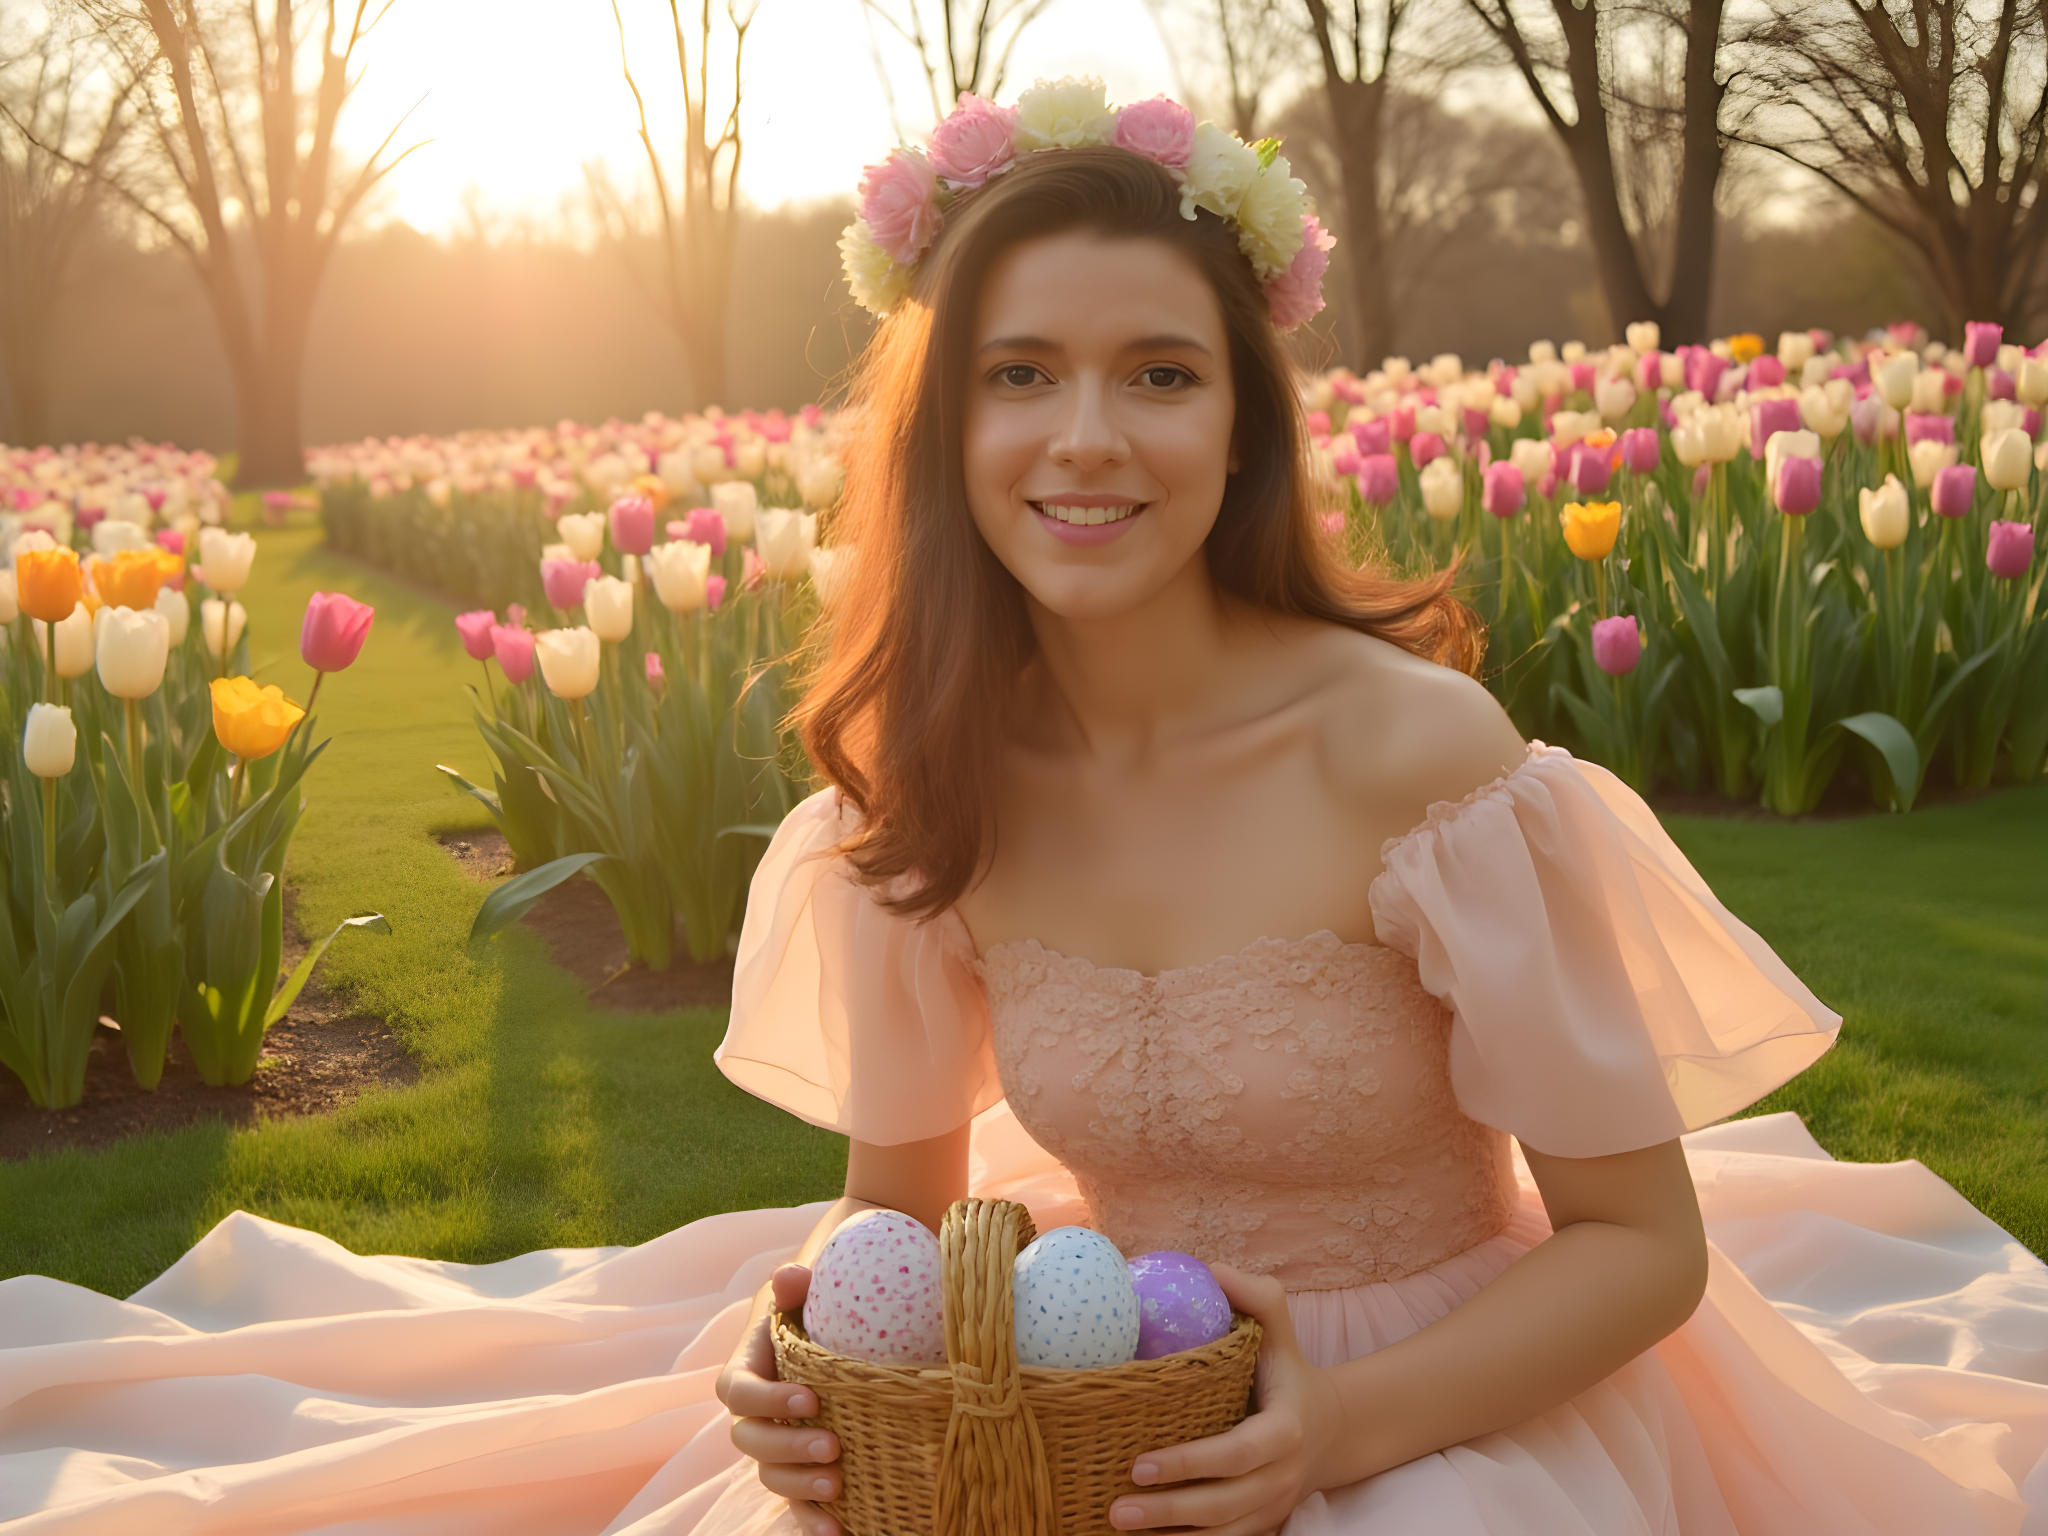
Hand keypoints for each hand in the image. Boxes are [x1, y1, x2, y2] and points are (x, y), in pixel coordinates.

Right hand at [715, 1263, 843, 1535]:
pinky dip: (812, 1522)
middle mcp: (753, 1415)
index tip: (810, 1398)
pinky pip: (796, 1504)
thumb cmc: (811, 1309)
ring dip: (800, 1489)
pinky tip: (840, 1532)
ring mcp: (775, 1446)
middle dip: (788, 1449)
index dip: (767, 1400)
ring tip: (839, 1488)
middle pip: (752, 1442)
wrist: (829, 1331)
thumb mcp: (803, 1291)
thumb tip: (793, 1275)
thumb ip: (795, 1283)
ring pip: (771, 1477)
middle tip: (833, 1446)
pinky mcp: (799, 1469)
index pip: (738, 1392)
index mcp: (746, 1370)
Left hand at [1107, 1266, 1344, 1534]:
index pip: (1238, 1453)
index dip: (1190, 1463)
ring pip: (1224, 1534)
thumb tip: (1208, 1269)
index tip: (1140, 1463)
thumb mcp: (1280, 1328)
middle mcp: (1281, 1476)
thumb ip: (1253, 1295)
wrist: (1331, 1430)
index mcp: (1285, 1431)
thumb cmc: (1289, 1371)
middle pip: (1225, 1505)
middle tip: (1117, 1507)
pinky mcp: (1263, 1524)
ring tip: (1120, 1526)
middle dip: (1170, 1510)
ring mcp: (1273, 1506)